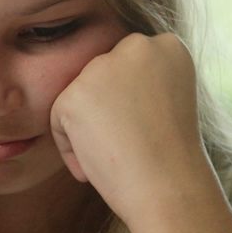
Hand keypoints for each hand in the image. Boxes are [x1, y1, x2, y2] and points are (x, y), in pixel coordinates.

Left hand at [49, 32, 213, 227]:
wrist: (169, 187)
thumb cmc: (172, 156)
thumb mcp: (169, 102)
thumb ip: (142, 82)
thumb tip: (103, 88)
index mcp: (168, 46)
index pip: (131, 66)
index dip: (134, 104)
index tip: (147, 129)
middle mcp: (137, 45)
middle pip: (103, 76)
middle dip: (108, 111)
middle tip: (127, 144)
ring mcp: (104, 67)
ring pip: (81, 95)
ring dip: (89, 127)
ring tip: (115, 157)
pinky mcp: (75, 94)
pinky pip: (59, 119)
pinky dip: (71, 148)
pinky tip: (95, 166)